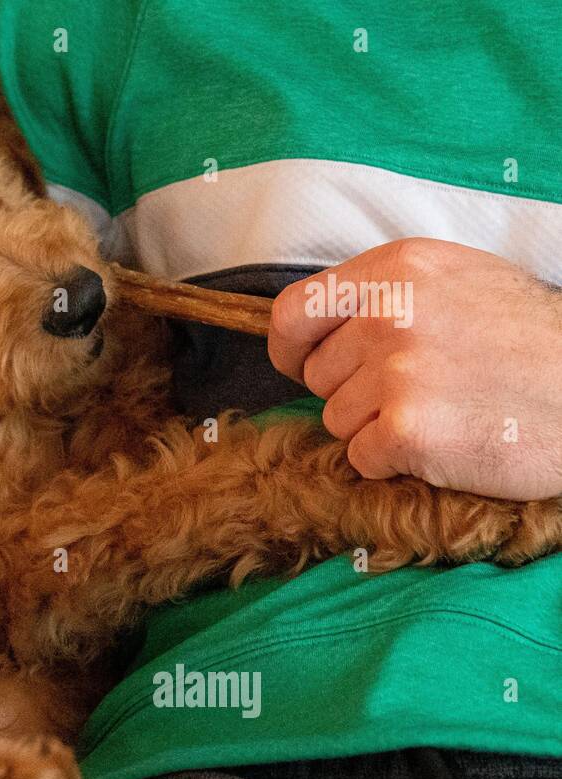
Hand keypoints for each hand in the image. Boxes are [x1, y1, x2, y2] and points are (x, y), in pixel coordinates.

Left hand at [269, 238, 561, 500]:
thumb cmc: (534, 342)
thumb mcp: (460, 282)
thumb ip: (386, 295)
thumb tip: (317, 329)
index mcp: (397, 269)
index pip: (293, 313)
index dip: (291, 348)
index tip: (303, 366)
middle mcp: (389, 313)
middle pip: (317, 375)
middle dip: (353, 392)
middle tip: (420, 391)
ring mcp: (397, 371)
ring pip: (337, 420)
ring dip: (376, 429)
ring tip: (442, 412)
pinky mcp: (407, 429)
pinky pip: (362, 458)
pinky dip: (395, 462)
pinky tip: (446, 443)